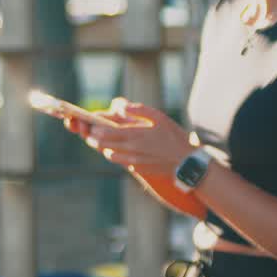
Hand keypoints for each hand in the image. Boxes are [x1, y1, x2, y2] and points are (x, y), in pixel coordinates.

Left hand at [67, 98, 194, 176]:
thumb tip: (120, 107)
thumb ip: (138, 110)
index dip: (95, 128)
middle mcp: (131, 150)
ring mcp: (133, 161)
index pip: (106, 132)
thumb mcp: (159, 117)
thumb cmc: (174, 137)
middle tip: (90, 132)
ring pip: (110, 155)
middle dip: (94, 138)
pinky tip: (118, 149)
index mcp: (134, 135)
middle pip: (103, 144)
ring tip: (101, 140)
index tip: (90, 123)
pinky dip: (116, 155)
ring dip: (104, 148)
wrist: (186, 163)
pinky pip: (121, 162)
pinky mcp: (137, 169)